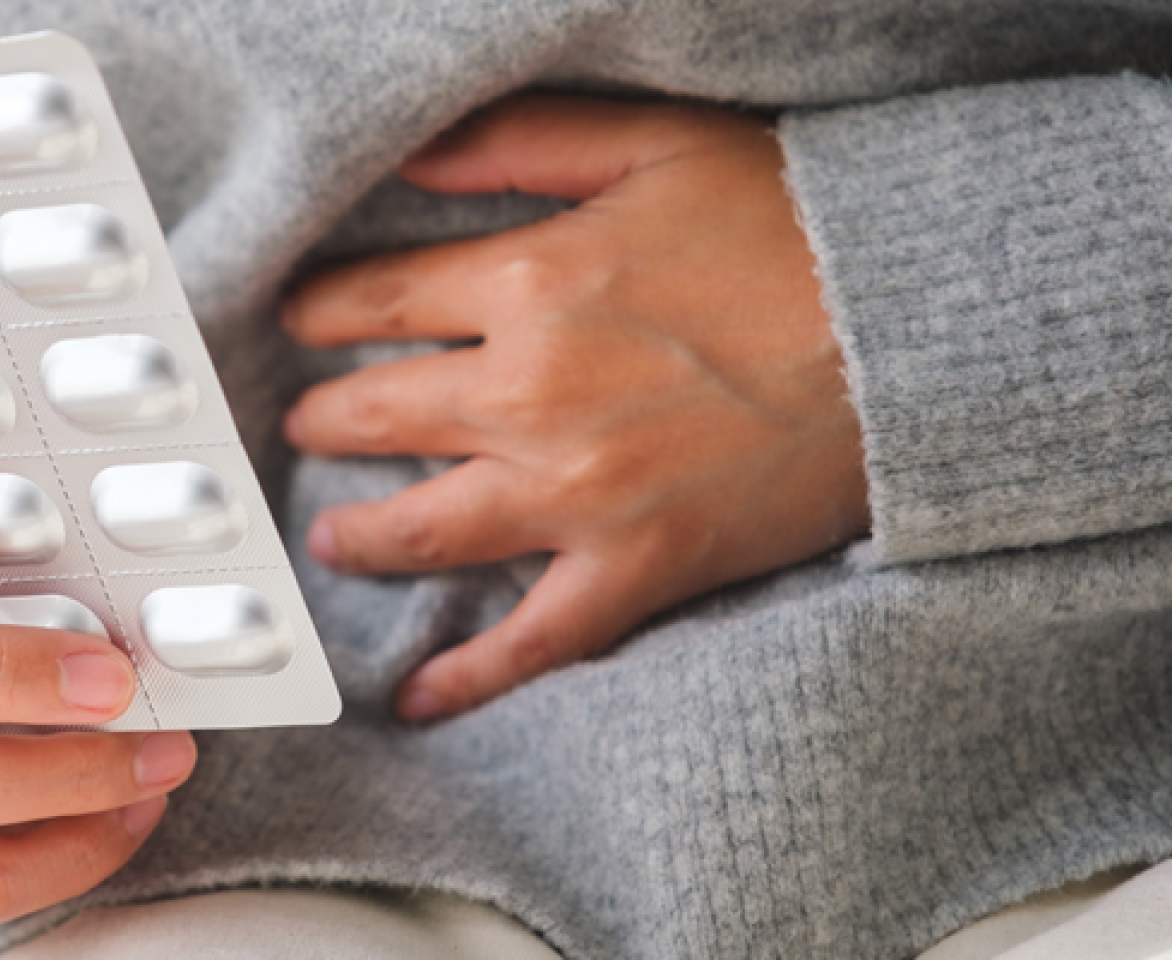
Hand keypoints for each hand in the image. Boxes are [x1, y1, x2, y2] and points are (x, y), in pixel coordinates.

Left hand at [282, 97, 868, 721]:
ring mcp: (576, 494)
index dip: (322, 314)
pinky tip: (416, 697)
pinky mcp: (636, 567)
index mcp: (528, 284)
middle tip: (307, 427)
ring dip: (362, 537)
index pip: (375, 303)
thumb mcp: (652, 143)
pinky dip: (469, 677)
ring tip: (334, 540)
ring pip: (422, 529)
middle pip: (377, 414)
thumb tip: (409, 158)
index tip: (299, 323)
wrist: (915, 331)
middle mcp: (529, 395)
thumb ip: (519, 145)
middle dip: (325, 420)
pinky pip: (531, 641)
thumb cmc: (794, 226)